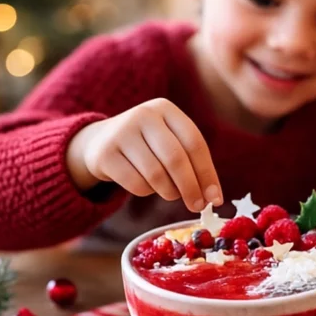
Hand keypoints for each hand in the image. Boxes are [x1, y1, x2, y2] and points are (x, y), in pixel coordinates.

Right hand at [66, 98, 222, 212]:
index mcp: (166, 109)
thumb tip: (213, 197)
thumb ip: (192, 163)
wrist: (100, 142)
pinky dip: (147, 191)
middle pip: (175, 158)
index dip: (207, 173)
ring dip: (169, 191)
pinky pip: (135, 183)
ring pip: (156, 174)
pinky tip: (147, 186)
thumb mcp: (169, 141)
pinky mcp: (105, 154)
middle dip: (190, 187)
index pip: (194, 142)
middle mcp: (143, 115)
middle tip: (197, 206)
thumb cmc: (147, 146)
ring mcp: (122, 133)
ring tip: (170, 192)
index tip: (215, 198)